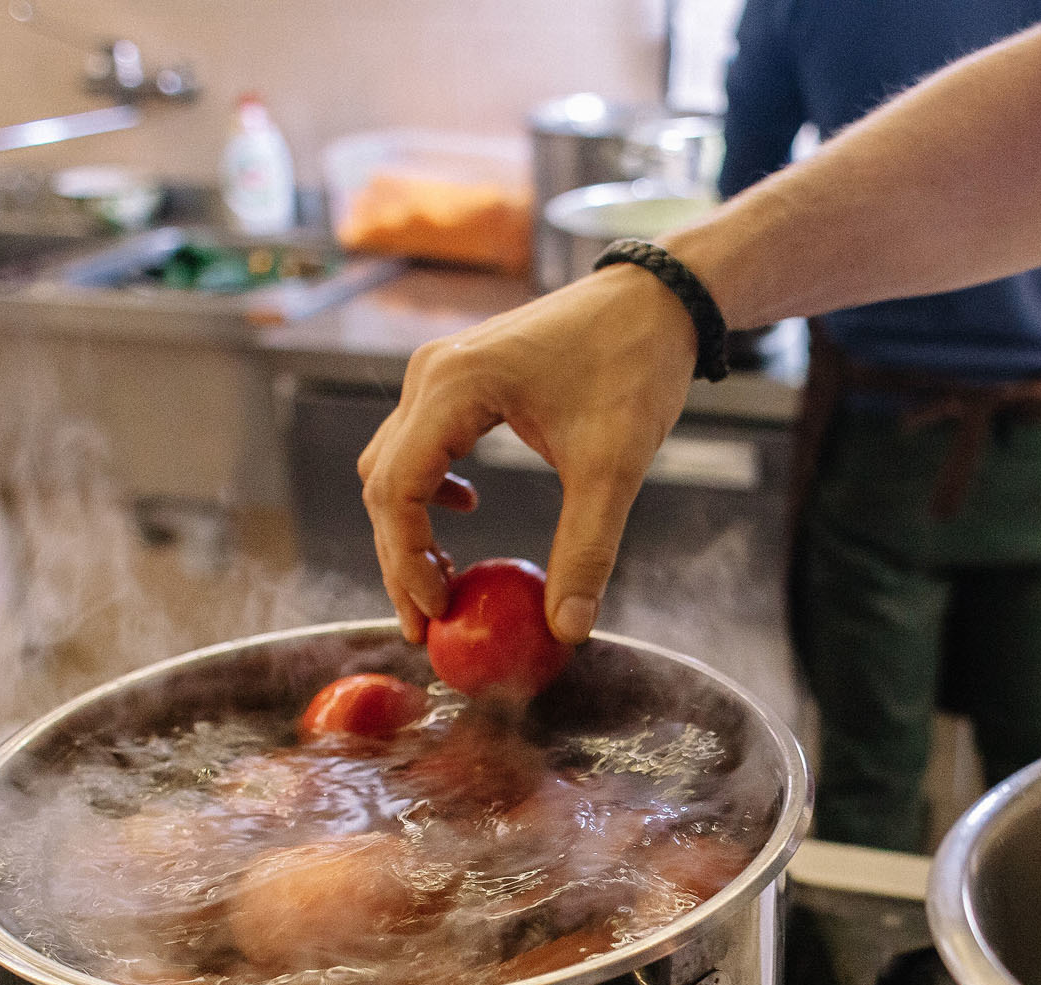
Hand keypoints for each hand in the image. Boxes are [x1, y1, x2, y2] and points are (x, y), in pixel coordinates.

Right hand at [358, 266, 700, 644]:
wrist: (657, 298)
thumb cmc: (636, 366)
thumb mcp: (614, 466)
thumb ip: (587, 550)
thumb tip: (568, 630)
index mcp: (454, 385)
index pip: (396, 489)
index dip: (407, 561)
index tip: (442, 611)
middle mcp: (430, 373)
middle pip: (383, 483)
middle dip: (401, 559)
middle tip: (431, 623)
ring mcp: (439, 370)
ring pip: (394, 465)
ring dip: (411, 528)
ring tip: (446, 581)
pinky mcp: (459, 375)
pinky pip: (419, 442)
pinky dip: (430, 489)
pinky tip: (471, 508)